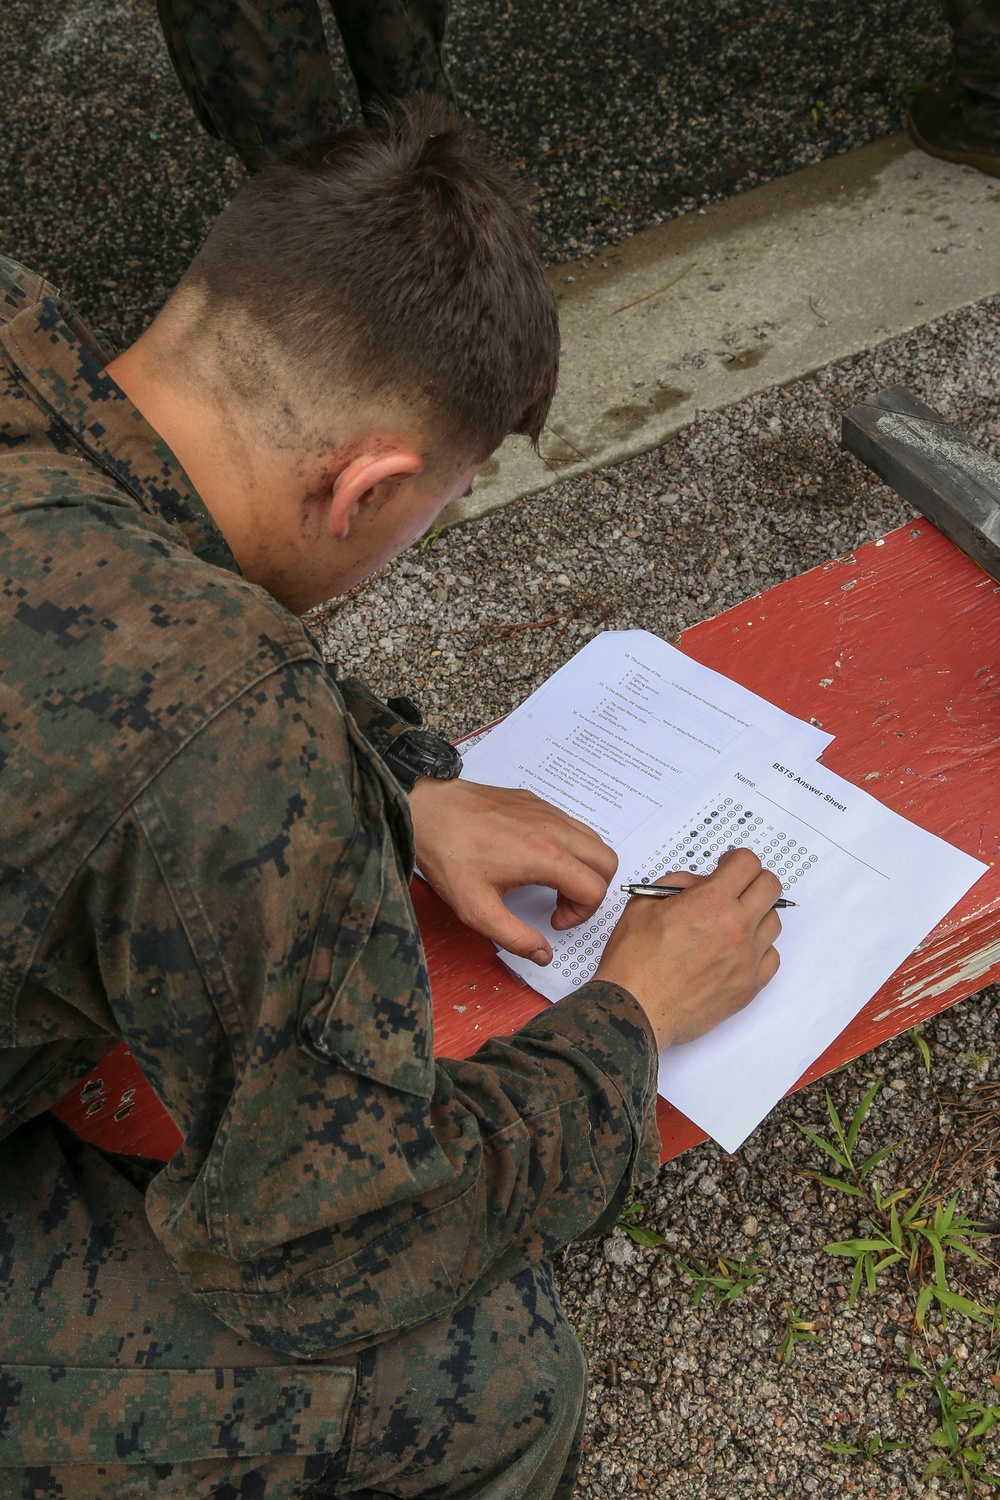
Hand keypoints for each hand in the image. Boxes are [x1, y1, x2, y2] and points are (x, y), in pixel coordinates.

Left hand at [409, 778, 617, 962]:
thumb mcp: (477, 910)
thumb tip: (543, 955)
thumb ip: (515, 938)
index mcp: (546, 857)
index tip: (553, 921)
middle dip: (594, 890)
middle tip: (562, 904)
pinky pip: (571, 824)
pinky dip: (570, 846)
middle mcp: (554, 829)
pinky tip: (537, 859)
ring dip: (585, 867)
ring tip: (552, 883)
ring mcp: (546, 811)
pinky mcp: (535, 801)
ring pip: (593, 840)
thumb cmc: (448, 855)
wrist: (427, 809)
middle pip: (607, 861)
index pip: (595, 889)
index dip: (581, 914)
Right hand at [595, 849, 781, 1051]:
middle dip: (753, 881)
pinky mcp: (749, 987)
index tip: (726, 866)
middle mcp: (737, 927)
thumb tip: (699, 883)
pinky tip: (736, 952)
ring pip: (773, 922)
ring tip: (730, 924)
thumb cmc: (633, 961)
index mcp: (711, 901)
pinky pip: (771, 957)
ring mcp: (747, 959)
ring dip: (756, 915)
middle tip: (735, 889)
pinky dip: (758, 949)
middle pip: (770, 888)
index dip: (736, 859)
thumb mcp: (643, 905)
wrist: (634, 1010)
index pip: (748, 863)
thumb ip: (676, 884)